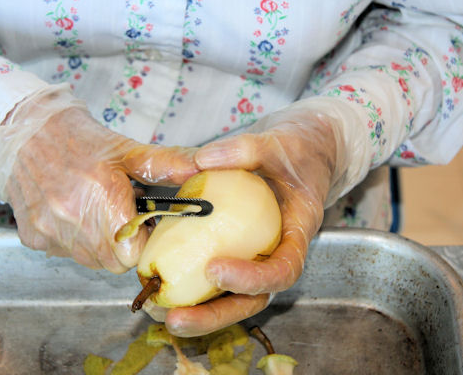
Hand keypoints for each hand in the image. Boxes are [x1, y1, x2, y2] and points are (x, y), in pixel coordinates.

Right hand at [0, 87, 196, 272]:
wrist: (25, 132)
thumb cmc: (79, 140)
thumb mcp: (128, 150)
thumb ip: (169, 163)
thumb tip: (204, 169)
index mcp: (101, 197)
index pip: (134, 253)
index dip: (143, 241)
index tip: (143, 224)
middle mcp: (72, 219)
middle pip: (114, 262)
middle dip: (125, 244)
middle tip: (121, 215)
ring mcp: (50, 230)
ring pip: (90, 261)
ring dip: (100, 244)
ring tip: (96, 211)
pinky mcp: (33, 236)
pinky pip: (65, 252)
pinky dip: (74, 240)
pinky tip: (73, 213)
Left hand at [163, 107, 341, 335]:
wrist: (303, 154)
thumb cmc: (298, 151)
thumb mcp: (279, 143)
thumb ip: (246, 150)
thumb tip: (202, 160)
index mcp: (297, 234)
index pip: (283, 271)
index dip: (252, 278)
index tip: (215, 268)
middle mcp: (276, 254)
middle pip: (252, 300)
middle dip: (214, 316)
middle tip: (175, 318)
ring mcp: (255, 256)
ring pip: (231, 297)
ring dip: (196, 311)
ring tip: (158, 314)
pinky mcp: (236, 251)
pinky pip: (214, 276)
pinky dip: (190, 287)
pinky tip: (159, 286)